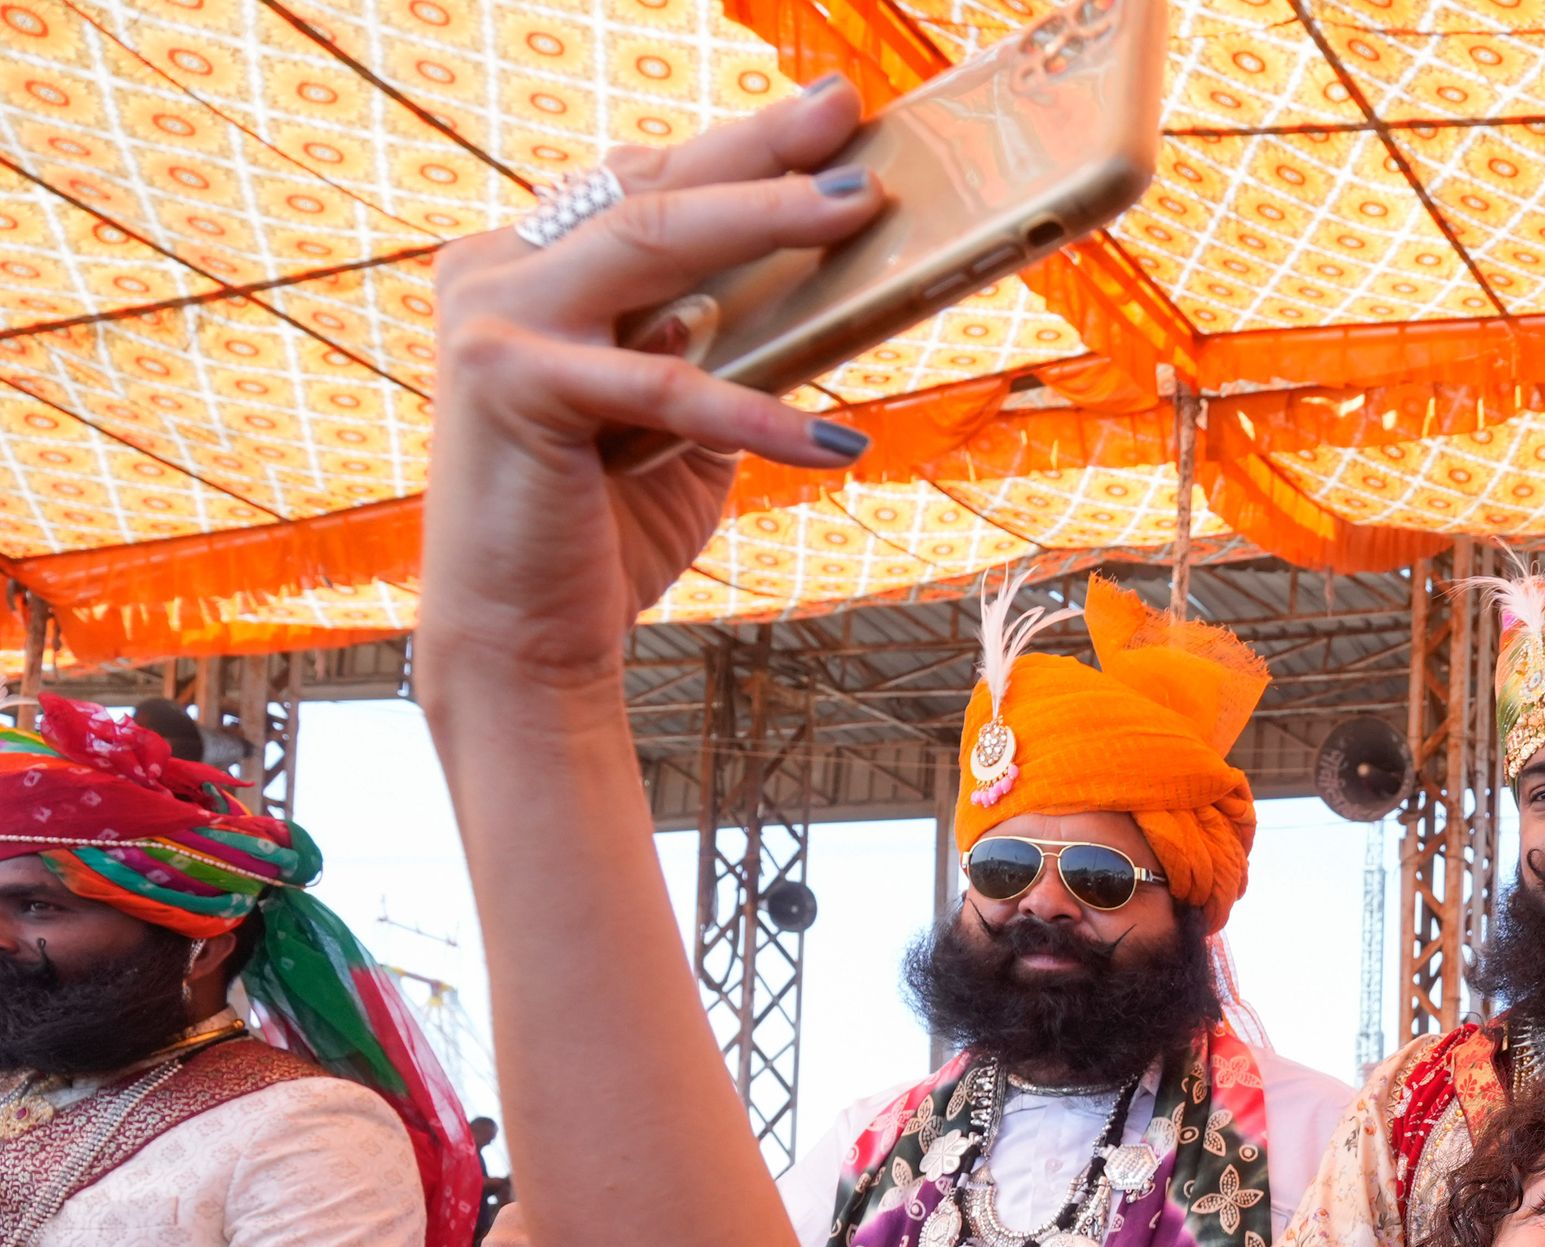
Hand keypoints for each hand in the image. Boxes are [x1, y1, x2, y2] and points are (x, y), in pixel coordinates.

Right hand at [417, 82, 882, 703]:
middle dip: (756, 148)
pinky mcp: (511, 384)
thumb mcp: (680, 429)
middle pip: (648, 189)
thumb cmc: (602, 534)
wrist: (523, 641)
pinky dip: (755, 411)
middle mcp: (495, 274)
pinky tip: (833, 439)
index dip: (734, 148)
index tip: (824, 116)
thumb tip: (821, 299)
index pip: (641, 187)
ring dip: (764, 219)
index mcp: (526, 271)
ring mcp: (491, 320)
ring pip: (651, 245)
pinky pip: (665, 384)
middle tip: (842, 111)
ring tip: (857, 207)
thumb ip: (721, 356)